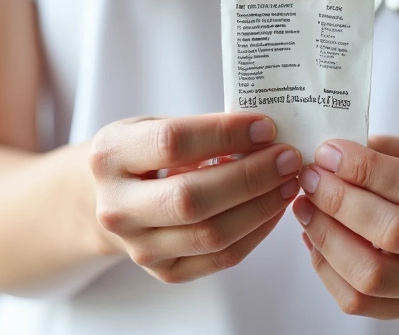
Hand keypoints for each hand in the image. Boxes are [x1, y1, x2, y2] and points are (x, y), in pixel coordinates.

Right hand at [89, 114, 301, 282]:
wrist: (111, 200)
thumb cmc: (143, 155)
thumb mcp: (155, 126)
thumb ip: (201, 130)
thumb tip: (264, 134)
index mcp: (110, 156)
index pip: (172, 143)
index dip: (225, 134)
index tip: (265, 127)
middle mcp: (117, 207)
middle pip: (191, 197)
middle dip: (250, 176)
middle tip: (287, 158)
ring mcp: (139, 246)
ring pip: (211, 234)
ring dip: (260, 206)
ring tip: (288, 182)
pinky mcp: (164, 272)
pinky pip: (221, 258)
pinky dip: (257, 232)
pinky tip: (273, 208)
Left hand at [293, 136, 398, 318]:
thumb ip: (377, 151)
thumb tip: (323, 155)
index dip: (362, 168)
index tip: (326, 153)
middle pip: (394, 232)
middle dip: (339, 201)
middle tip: (310, 179)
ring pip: (372, 275)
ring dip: (326, 237)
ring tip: (305, 207)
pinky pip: (358, 301)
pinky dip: (325, 268)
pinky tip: (313, 236)